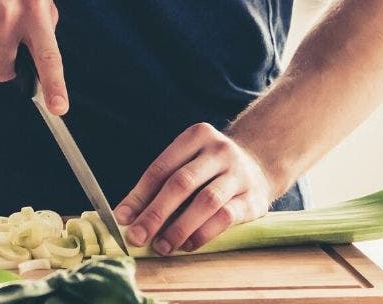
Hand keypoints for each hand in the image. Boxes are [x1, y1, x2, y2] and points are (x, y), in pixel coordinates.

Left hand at [115, 123, 277, 254]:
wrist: (260, 165)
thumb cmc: (209, 169)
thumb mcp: (187, 163)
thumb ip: (160, 185)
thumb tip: (127, 216)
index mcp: (195, 137)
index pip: (161, 168)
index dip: (139, 195)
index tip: (122, 218)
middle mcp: (218, 151)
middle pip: (181, 183)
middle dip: (155, 213)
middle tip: (137, 236)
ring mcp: (239, 174)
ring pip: (205, 201)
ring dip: (180, 227)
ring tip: (162, 246)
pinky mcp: (253, 198)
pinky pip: (226, 217)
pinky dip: (203, 233)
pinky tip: (188, 245)